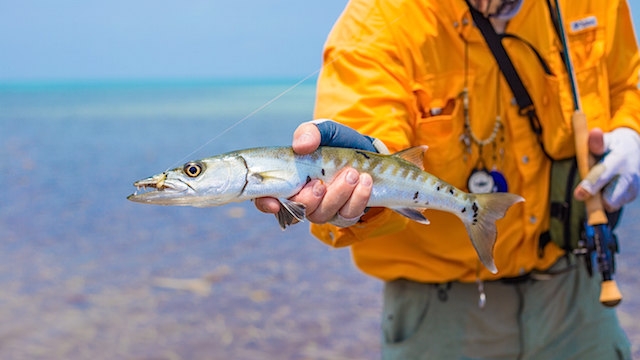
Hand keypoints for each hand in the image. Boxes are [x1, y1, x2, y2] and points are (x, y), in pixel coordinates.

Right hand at [254, 120, 375, 226]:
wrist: (366, 153)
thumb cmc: (336, 143)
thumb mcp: (324, 131)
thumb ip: (311, 133)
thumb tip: (300, 145)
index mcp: (288, 180)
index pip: (266, 198)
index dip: (266, 203)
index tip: (274, 203)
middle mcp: (302, 199)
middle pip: (297, 210)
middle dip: (310, 198)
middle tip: (322, 181)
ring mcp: (324, 210)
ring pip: (322, 215)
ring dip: (337, 194)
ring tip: (352, 174)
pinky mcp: (344, 215)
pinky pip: (347, 215)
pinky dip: (357, 198)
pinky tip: (365, 182)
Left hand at [574, 127, 639, 211]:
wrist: (632, 150)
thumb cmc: (611, 146)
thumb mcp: (604, 140)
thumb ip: (596, 141)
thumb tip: (594, 132)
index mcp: (620, 158)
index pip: (604, 174)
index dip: (591, 185)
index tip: (579, 195)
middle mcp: (629, 175)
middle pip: (610, 198)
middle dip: (595, 199)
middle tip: (581, 194)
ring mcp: (633, 187)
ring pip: (611, 204)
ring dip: (601, 199)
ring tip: (599, 185)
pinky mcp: (632, 195)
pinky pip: (614, 205)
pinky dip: (606, 200)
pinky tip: (606, 188)